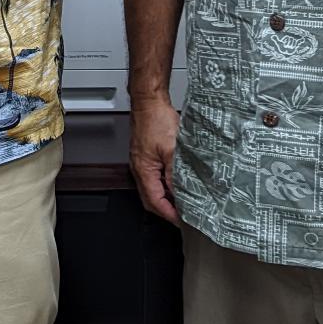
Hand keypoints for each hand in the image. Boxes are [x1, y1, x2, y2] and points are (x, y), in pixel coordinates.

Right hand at [128, 95, 180, 225]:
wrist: (149, 102)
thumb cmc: (156, 120)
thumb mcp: (172, 150)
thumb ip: (175, 173)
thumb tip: (181, 191)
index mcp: (143, 171)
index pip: (155, 202)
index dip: (169, 214)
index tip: (181, 221)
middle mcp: (139, 169)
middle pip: (151, 199)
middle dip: (166, 210)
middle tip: (182, 216)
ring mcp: (142, 163)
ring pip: (153, 189)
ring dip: (166, 197)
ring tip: (183, 201)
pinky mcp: (146, 156)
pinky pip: (154, 177)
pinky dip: (165, 185)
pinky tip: (177, 182)